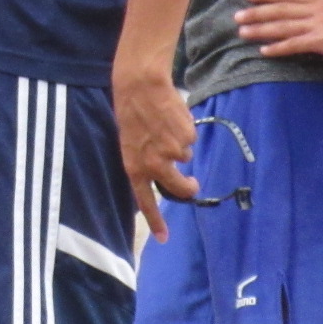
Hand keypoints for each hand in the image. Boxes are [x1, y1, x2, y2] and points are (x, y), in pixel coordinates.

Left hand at [112, 64, 196, 241]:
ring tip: (165, 125)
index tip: (164, 239)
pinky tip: (172, 117)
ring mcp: (172, 152)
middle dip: (189, 187)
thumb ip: (145, 161)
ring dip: (179, 145)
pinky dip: (185, 130)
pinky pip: (190, 140)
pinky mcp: (186, 138)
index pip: (146, 201)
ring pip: (185, 157)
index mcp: (135, 167)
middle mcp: (155, 164)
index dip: (156, 221)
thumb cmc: (130, 111)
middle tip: (193, 184)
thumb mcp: (130, 143)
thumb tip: (163, 174)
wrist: (141, 85)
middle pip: (180, 187)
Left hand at [235, 0, 322, 63]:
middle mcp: (315, 9)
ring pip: (282, 26)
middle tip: (237, 15)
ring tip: (242, 32)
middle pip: (280, 9)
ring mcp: (317, 24)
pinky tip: (264, 50)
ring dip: (260, 29)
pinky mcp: (320, 41)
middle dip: (257, 12)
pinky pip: (294, 44)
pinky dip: (278, 47)